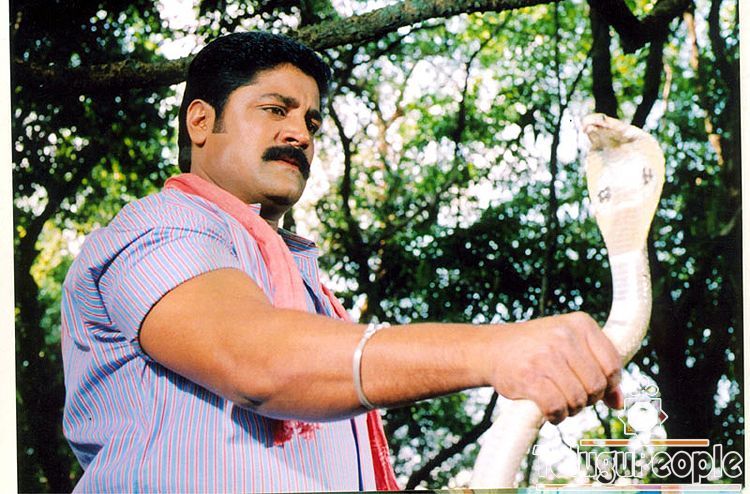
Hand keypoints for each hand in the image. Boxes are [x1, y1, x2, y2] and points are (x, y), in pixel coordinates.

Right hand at [487, 312, 622, 423]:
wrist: (491, 349)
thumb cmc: (535, 350)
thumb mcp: (569, 347)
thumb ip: (597, 369)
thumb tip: (619, 403)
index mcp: (580, 323)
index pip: (613, 364)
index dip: (608, 385)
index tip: (594, 389)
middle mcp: (564, 336)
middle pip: (597, 385)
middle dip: (588, 399)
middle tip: (572, 396)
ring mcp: (546, 356)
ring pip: (578, 399)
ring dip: (571, 409)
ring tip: (559, 402)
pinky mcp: (530, 377)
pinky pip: (557, 408)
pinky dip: (556, 416)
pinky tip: (550, 411)